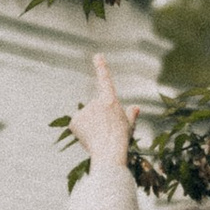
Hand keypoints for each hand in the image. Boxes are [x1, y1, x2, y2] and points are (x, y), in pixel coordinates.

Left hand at [71, 52, 135, 174]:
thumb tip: (136, 107)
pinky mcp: (74, 120)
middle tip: (106, 132)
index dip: (102, 67)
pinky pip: (78, 124)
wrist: (109, 153)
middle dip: (98, 119)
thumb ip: (131, 115)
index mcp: (111, 101)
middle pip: (95, 109)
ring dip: (90, 126)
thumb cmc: (121, 141)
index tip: (98, 55)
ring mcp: (84, 110)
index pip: (105, 80)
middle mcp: (95, 102)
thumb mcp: (129, 126)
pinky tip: (88, 138)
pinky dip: (81, 131)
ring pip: (86, 118)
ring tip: (98, 137)